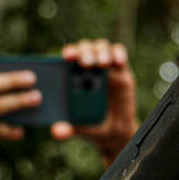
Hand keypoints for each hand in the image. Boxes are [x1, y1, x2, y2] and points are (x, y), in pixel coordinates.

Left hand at [51, 39, 137, 165]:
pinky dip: (119, 53)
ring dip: (101, 52)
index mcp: (71, 76)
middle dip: (84, 51)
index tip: (67, 56)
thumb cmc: (90, 125)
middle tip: (85, 63)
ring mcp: (104, 67)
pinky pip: (119, 54)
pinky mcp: (121, 70)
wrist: (113, 131)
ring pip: (101, 47)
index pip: (68, 57)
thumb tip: (57, 132)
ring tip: (102, 64)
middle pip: (84, 47)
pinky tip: (118, 61)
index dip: (68, 52)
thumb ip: (67, 129)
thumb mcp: (78, 128)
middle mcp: (87, 68)